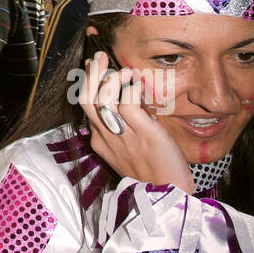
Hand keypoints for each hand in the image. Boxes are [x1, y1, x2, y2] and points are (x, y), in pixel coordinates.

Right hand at [78, 51, 193, 194]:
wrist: (167, 196)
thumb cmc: (153, 173)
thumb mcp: (129, 151)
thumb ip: (123, 129)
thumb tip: (127, 100)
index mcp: (100, 142)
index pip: (86, 106)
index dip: (88, 82)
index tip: (93, 66)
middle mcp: (107, 137)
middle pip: (87, 98)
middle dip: (91, 73)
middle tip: (98, 56)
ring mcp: (123, 136)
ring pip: (104, 98)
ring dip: (111, 78)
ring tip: (124, 70)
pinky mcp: (144, 134)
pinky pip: (129, 103)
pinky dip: (131, 89)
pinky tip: (137, 84)